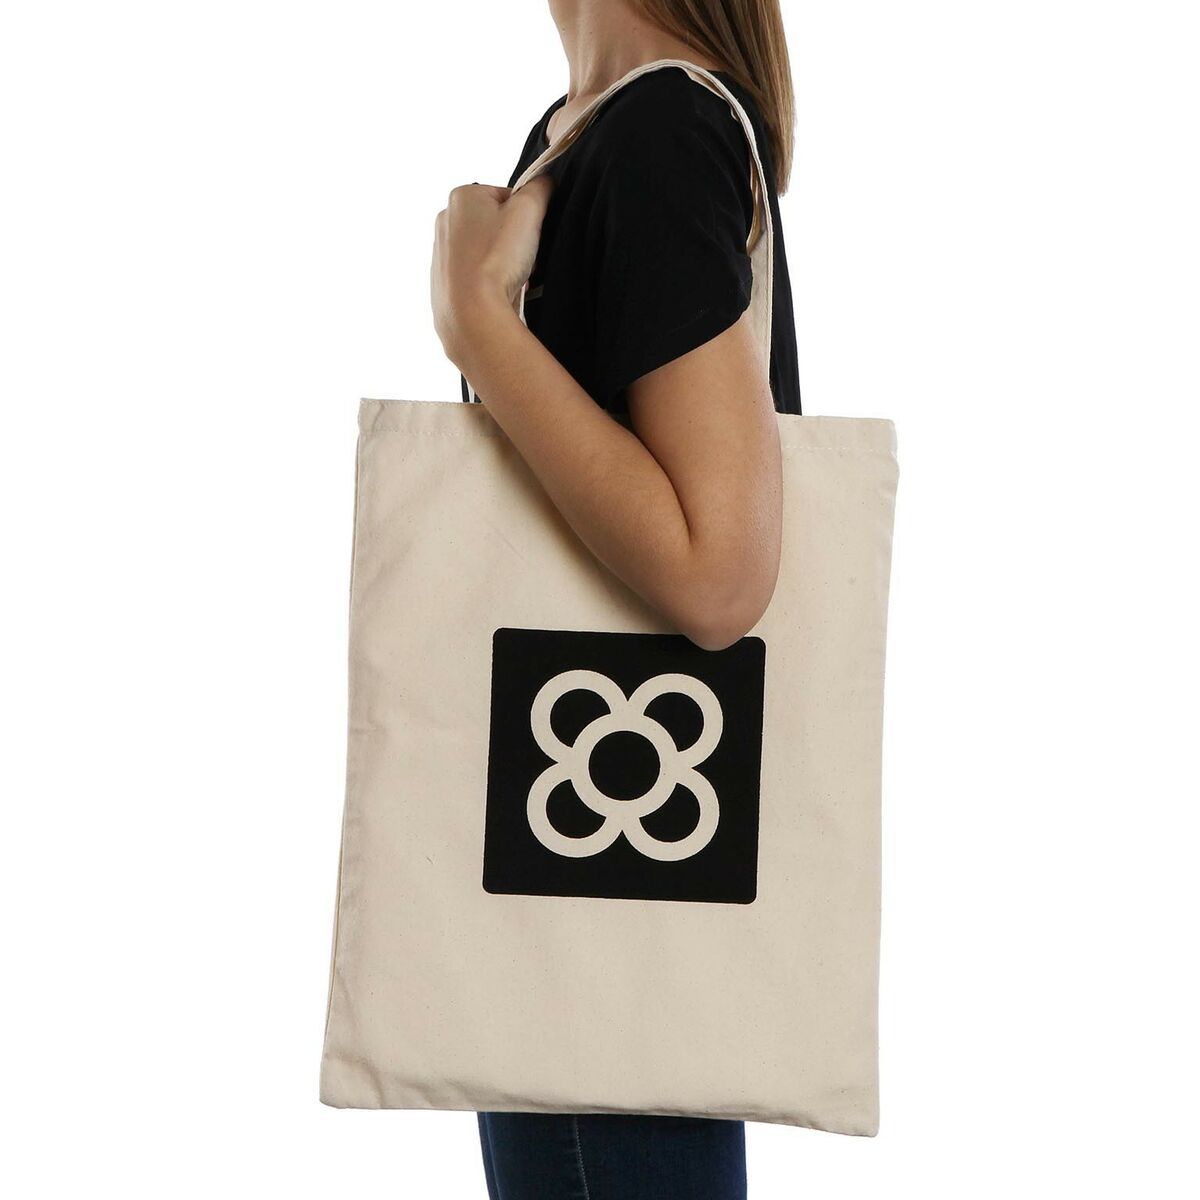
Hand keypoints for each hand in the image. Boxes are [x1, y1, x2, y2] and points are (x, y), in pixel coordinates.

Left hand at [430, 174, 555, 369]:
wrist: (471, 313)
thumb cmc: (497, 259)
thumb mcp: (529, 211)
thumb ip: (539, 189)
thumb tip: (544, 183)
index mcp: (462, 196)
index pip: (506, 196)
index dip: (526, 215)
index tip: (532, 235)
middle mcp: (445, 220)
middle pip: (495, 224)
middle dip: (514, 240)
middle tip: (526, 258)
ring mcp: (441, 253)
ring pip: (485, 251)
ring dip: (504, 262)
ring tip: (513, 279)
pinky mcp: (443, 282)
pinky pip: (475, 275)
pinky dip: (489, 282)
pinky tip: (498, 293)